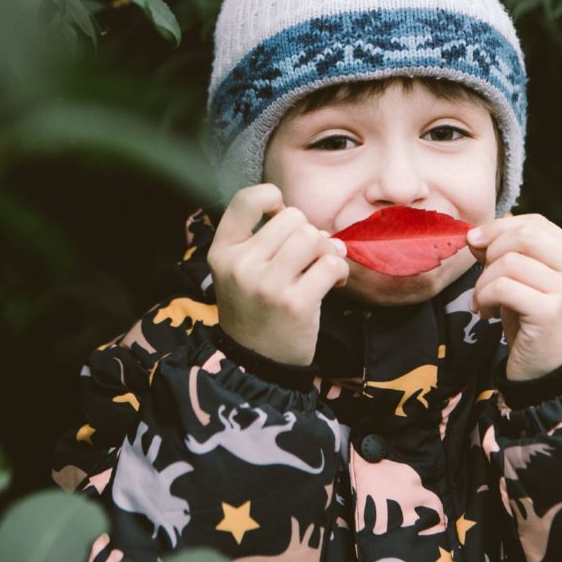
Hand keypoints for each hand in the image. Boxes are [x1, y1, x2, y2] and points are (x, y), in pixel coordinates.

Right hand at [207, 184, 349, 366]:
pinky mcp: (295, 303)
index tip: (280, 218)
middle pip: (292, 218)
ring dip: (326, 251)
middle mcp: (241, 264)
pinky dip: (339, 272)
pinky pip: (331, 265)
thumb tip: (318, 228)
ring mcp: (267, 284)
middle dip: (308, 234)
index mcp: (223, 251)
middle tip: (308, 258)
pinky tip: (331, 284)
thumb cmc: (255, 309)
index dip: (272, 198)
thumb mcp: (241, 271)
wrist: (256, 362)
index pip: (246, 199)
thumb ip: (268, 241)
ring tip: (321, 269)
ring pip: (313, 237)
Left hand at [466, 215, 561, 381]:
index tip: (475, 243)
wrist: (544, 373)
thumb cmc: (530, 323)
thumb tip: (475, 234)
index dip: (500, 228)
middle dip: (491, 252)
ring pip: (509, 262)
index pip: (536, 223)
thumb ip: (505, 252)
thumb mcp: (520, 280)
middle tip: (483, 278)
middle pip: (525, 235)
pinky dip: (485, 297)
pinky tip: (487, 313)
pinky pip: (504, 287)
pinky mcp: (552, 312)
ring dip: (484, 281)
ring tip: (484, 301)